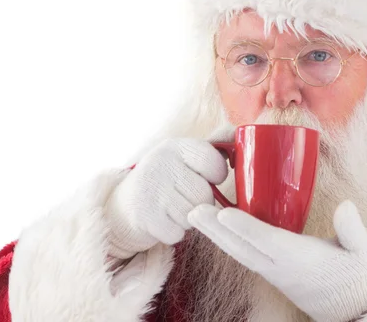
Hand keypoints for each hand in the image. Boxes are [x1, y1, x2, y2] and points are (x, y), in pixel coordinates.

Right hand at [105, 138, 227, 258]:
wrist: (125, 205)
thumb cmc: (168, 180)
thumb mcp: (187, 156)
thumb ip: (215, 145)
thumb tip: (242, 133)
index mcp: (176, 145)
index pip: (215, 163)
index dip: (215, 176)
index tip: (204, 176)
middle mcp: (160, 162)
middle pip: (205, 195)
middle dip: (201, 202)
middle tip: (184, 197)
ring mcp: (150, 189)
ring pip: (193, 216)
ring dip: (188, 219)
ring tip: (173, 208)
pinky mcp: (143, 215)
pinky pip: (177, 233)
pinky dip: (173, 233)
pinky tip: (162, 220)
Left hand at [188, 200, 366, 321]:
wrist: (349, 310)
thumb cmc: (355, 278)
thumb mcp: (363, 255)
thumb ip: (353, 230)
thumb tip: (346, 204)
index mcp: (301, 260)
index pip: (269, 242)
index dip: (245, 228)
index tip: (223, 213)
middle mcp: (281, 266)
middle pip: (242, 248)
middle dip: (216, 230)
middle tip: (192, 210)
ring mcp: (273, 270)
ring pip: (239, 252)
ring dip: (215, 234)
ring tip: (195, 215)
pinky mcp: (271, 270)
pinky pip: (244, 254)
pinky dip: (227, 240)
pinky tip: (216, 226)